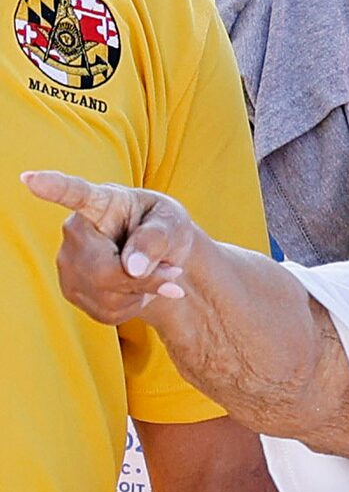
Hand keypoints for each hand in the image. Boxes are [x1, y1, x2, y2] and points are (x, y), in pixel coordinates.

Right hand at [23, 169, 192, 322]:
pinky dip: (131, 306)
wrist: (160, 256)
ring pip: (107, 297)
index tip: (31, 178)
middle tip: (172, 272)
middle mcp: (75, 232)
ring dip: (142, 293)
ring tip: (151, 273)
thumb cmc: (164, 227)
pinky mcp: (71, 290)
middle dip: (144, 280)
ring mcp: (68, 264)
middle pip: (103, 271)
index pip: (74, 194)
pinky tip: (135, 288)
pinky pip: (106, 313)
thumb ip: (156, 238)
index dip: (53, 187)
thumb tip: (132, 267)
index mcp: (101, 202)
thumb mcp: (171, 223)